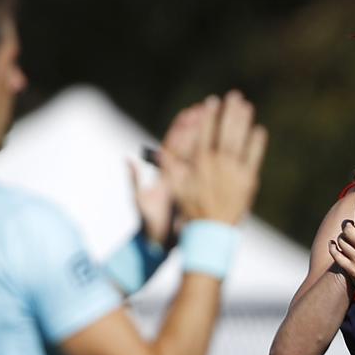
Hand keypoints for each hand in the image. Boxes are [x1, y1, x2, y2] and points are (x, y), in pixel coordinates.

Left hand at [129, 102, 209, 246]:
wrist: (159, 245)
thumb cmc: (149, 225)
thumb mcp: (140, 203)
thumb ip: (135, 181)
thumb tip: (128, 160)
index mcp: (164, 174)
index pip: (173, 146)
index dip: (181, 130)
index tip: (189, 114)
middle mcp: (176, 175)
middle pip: (188, 146)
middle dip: (197, 127)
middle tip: (208, 109)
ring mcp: (187, 183)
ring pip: (199, 157)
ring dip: (208, 138)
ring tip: (219, 120)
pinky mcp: (195, 192)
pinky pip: (206, 173)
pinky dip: (215, 158)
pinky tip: (226, 146)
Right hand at [168, 91, 268, 224]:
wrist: (211, 231)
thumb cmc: (190, 208)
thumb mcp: (173, 187)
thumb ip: (166, 166)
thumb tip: (151, 151)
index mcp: (198, 161)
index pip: (204, 131)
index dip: (208, 115)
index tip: (212, 101)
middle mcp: (217, 163)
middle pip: (224, 130)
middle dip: (229, 111)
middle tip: (234, 95)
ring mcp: (234, 170)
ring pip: (239, 140)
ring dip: (244, 122)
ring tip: (247, 106)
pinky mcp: (248, 180)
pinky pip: (254, 157)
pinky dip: (257, 144)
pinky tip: (259, 130)